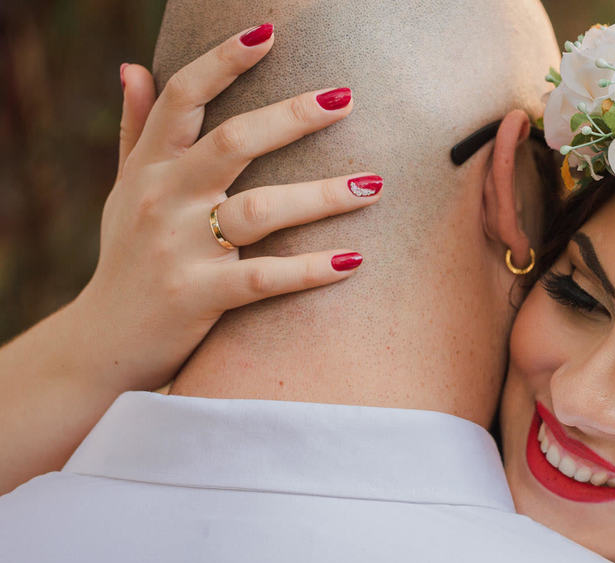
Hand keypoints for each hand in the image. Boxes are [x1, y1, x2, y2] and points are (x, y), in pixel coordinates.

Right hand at [70, 23, 381, 392]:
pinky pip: (265, 278)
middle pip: (232, 143)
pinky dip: (311, 269)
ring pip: (260, 210)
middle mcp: (163, 199)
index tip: (268, 31)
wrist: (103, 341)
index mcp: (150, 167)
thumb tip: (133, 65)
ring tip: (373, 185)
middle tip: (346, 98)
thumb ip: (136, 130)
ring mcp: (180, 249)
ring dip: (321, 196)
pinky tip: (353, 258)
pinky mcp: (200, 297)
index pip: (183, 97)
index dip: (224, 60)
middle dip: (292, 117)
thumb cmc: (126, 257)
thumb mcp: (123, 190)